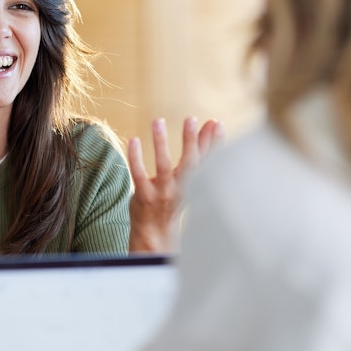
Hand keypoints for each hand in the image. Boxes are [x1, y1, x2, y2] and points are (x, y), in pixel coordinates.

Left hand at [127, 116, 222, 252]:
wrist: (156, 231)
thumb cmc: (174, 196)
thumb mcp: (190, 176)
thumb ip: (200, 150)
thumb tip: (213, 123)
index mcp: (194, 182)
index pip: (206, 160)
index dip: (213, 143)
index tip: (216, 123)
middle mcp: (181, 188)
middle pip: (189, 163)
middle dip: (191, 141)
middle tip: (191, 119)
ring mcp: (162, 193)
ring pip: (163, 166)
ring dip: (161, 143)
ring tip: (158, 121)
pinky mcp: (143, 196)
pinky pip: (139, 175)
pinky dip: (136, 158)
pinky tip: (134, 140)